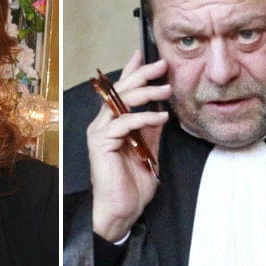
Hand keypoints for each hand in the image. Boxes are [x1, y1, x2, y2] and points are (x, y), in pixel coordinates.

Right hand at [87, 49, 171, 241]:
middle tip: (162, 65)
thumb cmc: (132, 185)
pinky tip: (161, 118)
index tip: (146, 55)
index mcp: (112, 125)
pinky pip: (123, 123)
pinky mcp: (101, 144)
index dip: (133, 71)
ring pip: (120, 102)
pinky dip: (143, 118)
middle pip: (119, 91)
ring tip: (166, 90)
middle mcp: (102, 125)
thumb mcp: (149, 150)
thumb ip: (150, 130)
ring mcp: (99, 133)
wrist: (122, 210)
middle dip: (142, 75)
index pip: (121, 91)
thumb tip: (160, 109)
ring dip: (146, 93)